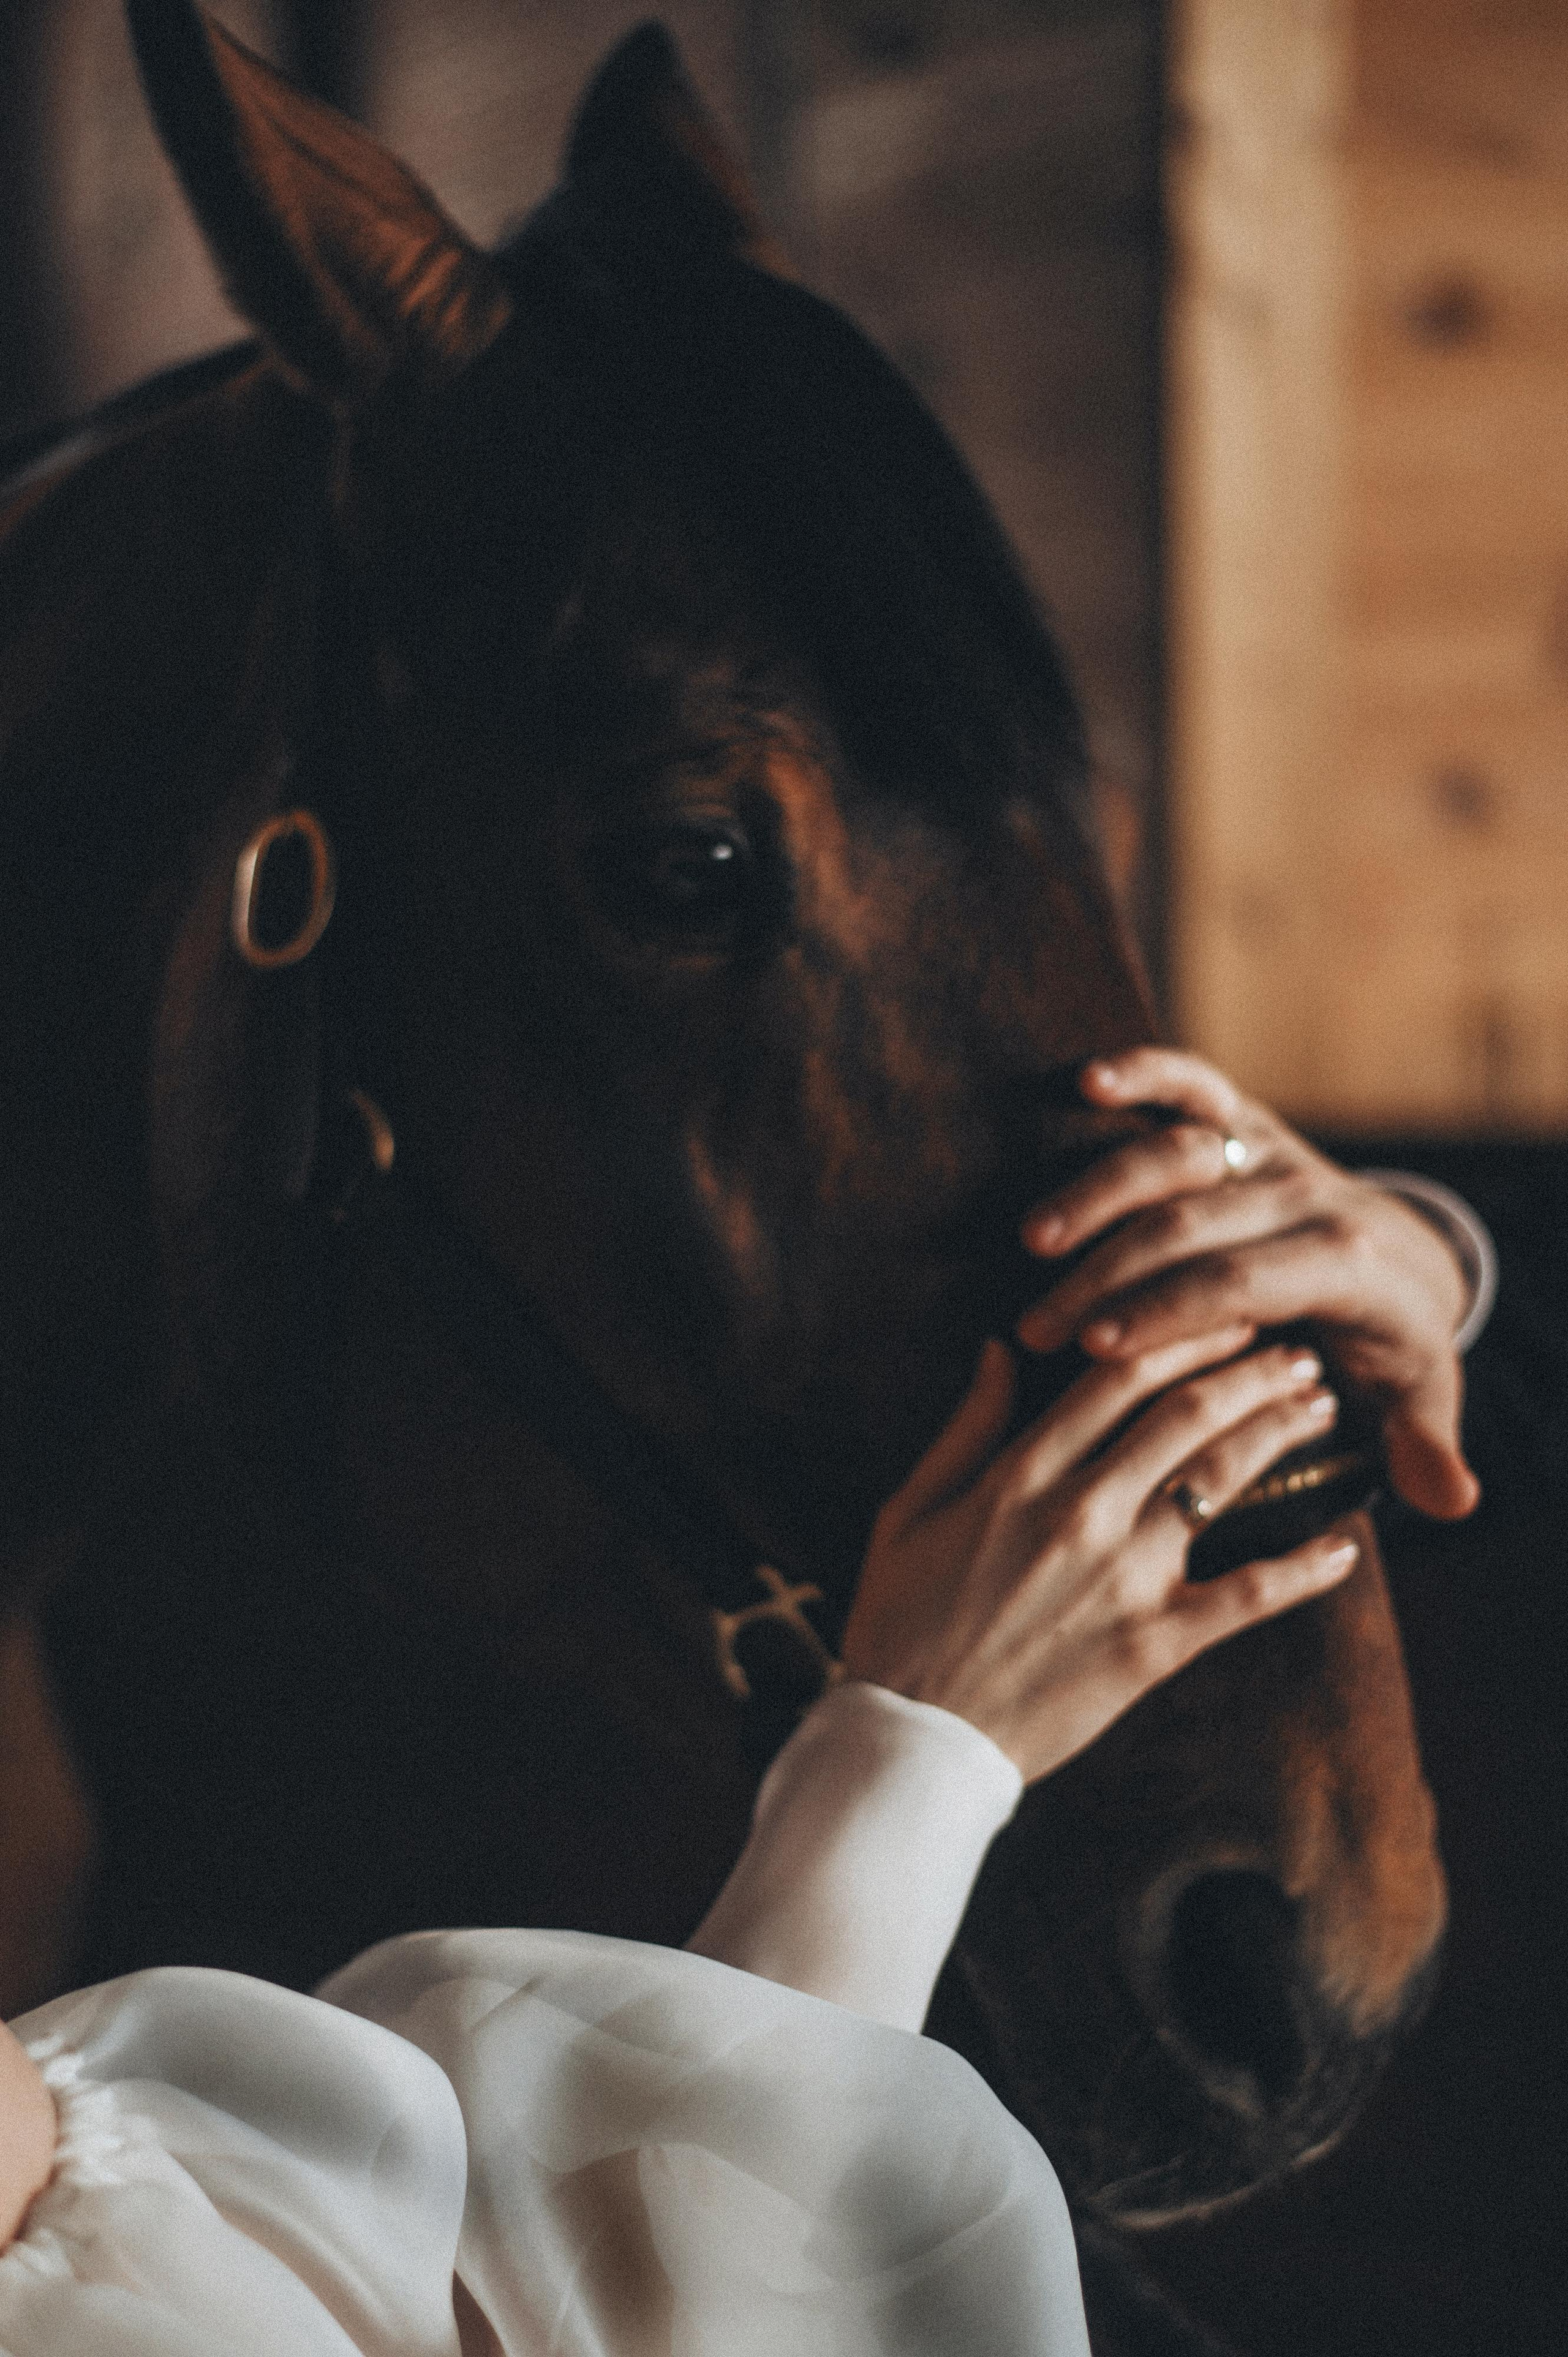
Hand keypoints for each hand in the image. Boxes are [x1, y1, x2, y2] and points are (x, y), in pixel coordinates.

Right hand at [841, 1332, 1359, 1782]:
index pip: (1118, 1375)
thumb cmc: (901, 1619)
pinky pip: (1247, 1596)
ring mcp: (1124, 1576)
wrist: (916, 1737)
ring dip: (1279, 1433)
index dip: (1181, 1334)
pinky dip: (1304, 1569)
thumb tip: (1000, 1350)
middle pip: (1185, 1412)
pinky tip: (1347, 1544)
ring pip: (1220, 1479)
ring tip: (1319, 1407)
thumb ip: (967, 1427)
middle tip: (1294, 1349)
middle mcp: (1081, 1511)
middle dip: (1250, 1370)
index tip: (1224, 1314)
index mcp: (1020, 1474)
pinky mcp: (1155, 1642)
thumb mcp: (912, 1509)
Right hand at [1014, 1048, 1479, 1520]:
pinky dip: (1147, 1073)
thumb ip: (1424, 1444)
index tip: (1097, 1348)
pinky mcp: (1247, 1120)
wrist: (1405, 1259)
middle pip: (1191, 1225)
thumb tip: (1453, 1498)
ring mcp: (1274, 1152)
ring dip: (1098, 1196)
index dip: (1166, 1311)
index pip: (1241, 1283)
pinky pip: (1195, 1085)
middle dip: (1106, 1276)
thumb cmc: (1393, 1342)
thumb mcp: (1419, 1396)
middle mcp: (1308, 1196)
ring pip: (1177, 1156)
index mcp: (1346, 1264)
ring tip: (1035, 1243)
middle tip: (1040, 1326)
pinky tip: (1091, 1080)